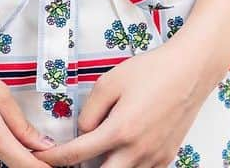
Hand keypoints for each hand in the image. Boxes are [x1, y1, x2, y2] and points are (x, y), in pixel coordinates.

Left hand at [32, 41, 224, 166]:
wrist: (189, 72)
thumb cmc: (151, 71)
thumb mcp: (111, 81)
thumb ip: (90, 109)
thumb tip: (83, 133)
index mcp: (120, 130)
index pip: (78, 154)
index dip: (55, 159)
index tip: (40, 159)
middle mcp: (137, 151)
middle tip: (70, 161)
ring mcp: (154, 158)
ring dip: (106, 167)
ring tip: (97, 152)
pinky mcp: (166, 158)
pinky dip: (126, 165)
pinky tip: (121, 152)